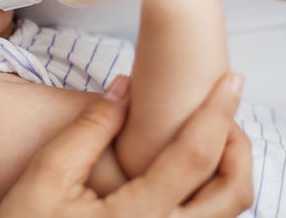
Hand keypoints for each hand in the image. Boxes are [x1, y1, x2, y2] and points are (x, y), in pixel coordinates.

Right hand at [0, 73, 252, 217]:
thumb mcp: (48, 173)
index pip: (193, 157)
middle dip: (238, 144)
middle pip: (233, 192)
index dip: (217, 112)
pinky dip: (212, 189)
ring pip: (228, 211)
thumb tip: (125, 87)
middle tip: (221, 110)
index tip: (232, 80)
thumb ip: (90, 128)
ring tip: (204, 133)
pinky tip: (186, 167)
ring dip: (229, 168)